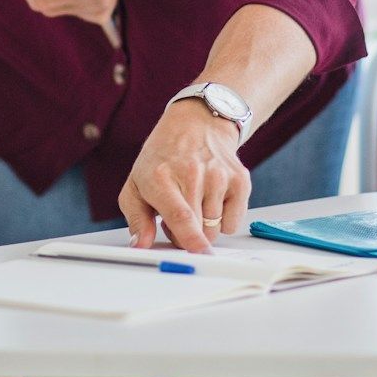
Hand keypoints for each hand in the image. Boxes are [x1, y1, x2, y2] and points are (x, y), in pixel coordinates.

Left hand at [118, 101, 250, 252]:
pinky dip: (222, 220)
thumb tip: (140, 244)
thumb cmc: (163, 159)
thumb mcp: (136, 185)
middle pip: (199, 229)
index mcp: (162, 177)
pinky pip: (233, 223)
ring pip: (216, 229)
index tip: (198, 252)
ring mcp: (220, 176)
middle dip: (185, 237)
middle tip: (176, 217)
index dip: (190, 238)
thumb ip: (136, 219)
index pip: (181, 214)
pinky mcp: (240, 180)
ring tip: (193, 204)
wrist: (195, 124)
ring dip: (203, 228)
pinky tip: (212, 200)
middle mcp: (194, 174)